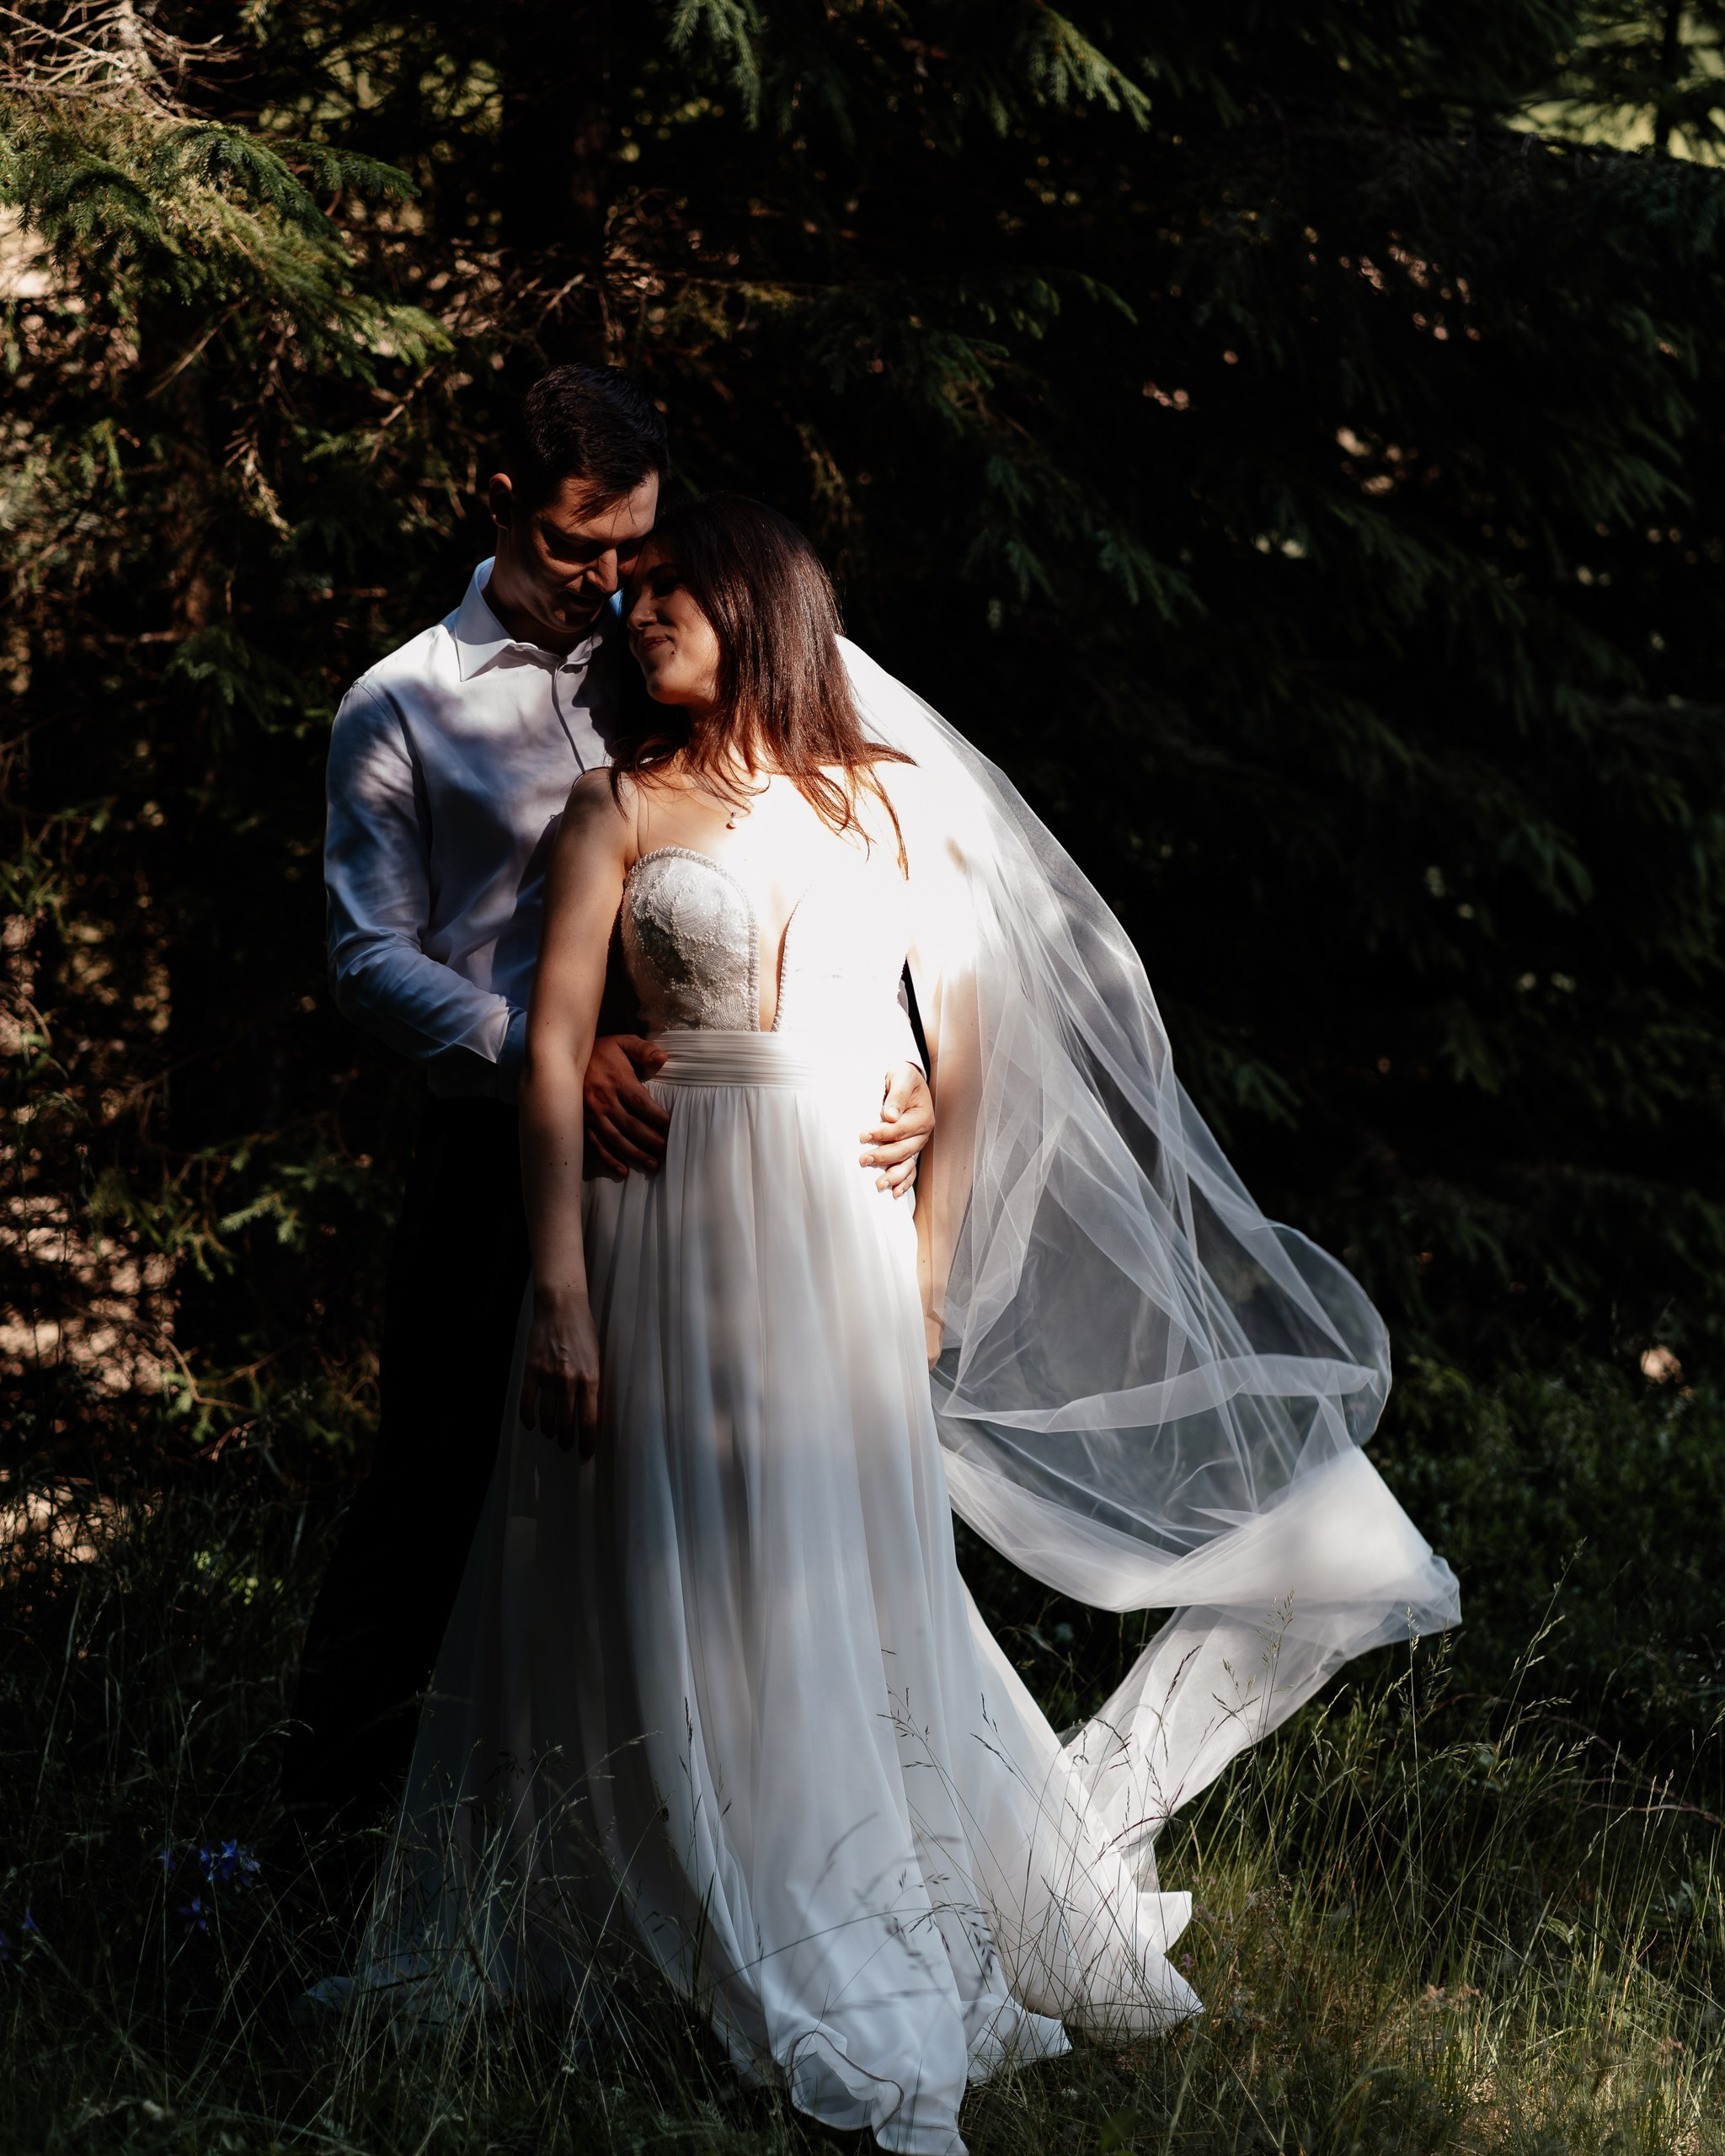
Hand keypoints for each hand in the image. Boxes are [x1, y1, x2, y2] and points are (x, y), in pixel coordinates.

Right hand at [520, 1291, 601, 1456]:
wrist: (561, 1307)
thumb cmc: (584, 1332)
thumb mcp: (597, 1360)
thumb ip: (596, 1390)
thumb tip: (596, 1419)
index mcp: (591, 1378)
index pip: (589, 1421)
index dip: (587, 1442)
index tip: (585, 1454)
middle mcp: (570, 1380)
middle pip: (568, 1422)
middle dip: (568, 1440)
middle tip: (566, 1447)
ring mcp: (549, 1376)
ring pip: (547, 1415)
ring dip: (550, 1430)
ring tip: (552, 1435)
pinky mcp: (531, 1370)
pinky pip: (528, 1401)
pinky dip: (528, 1417)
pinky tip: (531, 1424)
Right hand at [583, 1033, 669, 1178]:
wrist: (566, 1056)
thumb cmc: (602, 1050)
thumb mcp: (624, 1042)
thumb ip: (644, 1049)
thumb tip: (663, 1058)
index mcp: (617, 1081)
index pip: (641, 1103)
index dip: (658, 1117)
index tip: (673, 1128)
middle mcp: (604, 1100)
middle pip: (630, 1125)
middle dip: (651, 1140)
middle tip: (668, 1152)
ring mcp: (592, 1114)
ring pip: (615, 1139)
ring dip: (634, 1154)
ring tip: (653, 1165)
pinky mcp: (583, 1123)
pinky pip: (596, 1144)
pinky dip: (609, 1158)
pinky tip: (623, 1170)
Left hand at [860, 1062, 933, 1198]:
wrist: (908, 1080)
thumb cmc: (904, 1077)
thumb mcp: (902, 1078)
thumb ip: (897, 1095)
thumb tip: (889, 1115)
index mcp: (923, 1116)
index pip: (900, 1129)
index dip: (881, 1133)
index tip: (863, 1135)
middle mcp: (923, 1133)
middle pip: (904, 1149)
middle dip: (883, 1156)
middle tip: (863, 1160)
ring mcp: (918, 1143)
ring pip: (908, 1163)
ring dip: (894, 1175)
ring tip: (879, 1185)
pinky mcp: (912, 1149)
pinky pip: (911, 1168)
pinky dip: (905, 1182)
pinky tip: (895, 1192)